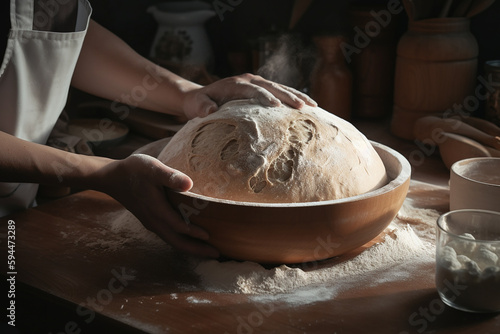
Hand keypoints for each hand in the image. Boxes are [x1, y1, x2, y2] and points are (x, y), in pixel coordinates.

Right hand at [98, 154, 218, 257]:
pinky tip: (190, 239)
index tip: (211, 236)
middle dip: (197, 250)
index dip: (195, 233)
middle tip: (217, 255)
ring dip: (191, 248)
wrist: (112, 178)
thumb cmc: (134, 170)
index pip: (179, 227)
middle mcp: (154, 221)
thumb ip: (170, 176)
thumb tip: (190, 184)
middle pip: (178, 242)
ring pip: (173, 241)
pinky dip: (182, 241)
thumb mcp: (152, 168)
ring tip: (208, 251)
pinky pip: (169, 236)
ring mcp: (152, 223)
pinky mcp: (151, 221)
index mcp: (157, 210)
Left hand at [183, 73, 316, 118]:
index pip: (254, 90)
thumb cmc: (199, 105)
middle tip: (303, 107)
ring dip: (297, 95)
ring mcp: (256, 81)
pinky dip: (294, 96)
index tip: (277, 106)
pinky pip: (280, 90)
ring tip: (313, 106)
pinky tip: (308, 105)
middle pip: (272, 87)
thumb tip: (209, 111)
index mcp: (235, 84)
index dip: (265, 97)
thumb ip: (203, 108)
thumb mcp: (197, 107)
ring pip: (280, 87)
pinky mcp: (261, 87)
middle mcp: (248, 79)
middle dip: (288, 96)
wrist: (201, 96)